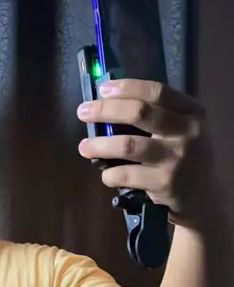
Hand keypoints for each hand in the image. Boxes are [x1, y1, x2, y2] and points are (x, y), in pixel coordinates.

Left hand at [77, 79, 213, 221]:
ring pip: (128, 145)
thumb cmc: (185, 159)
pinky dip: (110, 175)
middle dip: (105, 110)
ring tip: (84, 147)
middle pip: (139, 113)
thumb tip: (110, 102)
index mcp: (192, 113)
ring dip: (99, 145)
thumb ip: (158, 115)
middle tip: (83, 112)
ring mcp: (176, 159)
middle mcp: (188, 133)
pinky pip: (126, 175)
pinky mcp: (164, 183)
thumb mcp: (183, 131)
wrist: (203, 199)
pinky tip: (106, 175)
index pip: (157, 92)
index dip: (127, 88)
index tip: (102, 89)